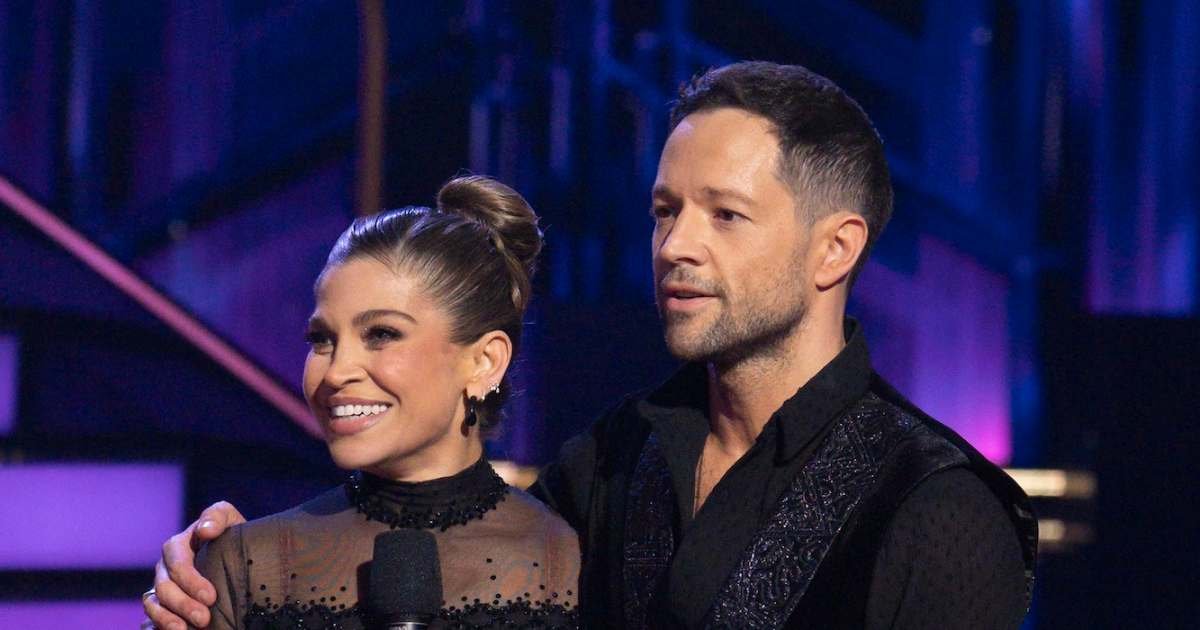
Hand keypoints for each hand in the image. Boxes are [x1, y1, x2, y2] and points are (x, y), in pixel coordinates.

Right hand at [141, 501, 245, 629]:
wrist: (236, 558)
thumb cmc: (233, 538)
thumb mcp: (230, 520)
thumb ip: (217, 516)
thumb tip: (205, 530)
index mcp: (178, 546)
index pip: (176, 561)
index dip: (190, 580)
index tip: (211, 597)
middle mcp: (165, 567)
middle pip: (164, 587)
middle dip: (183, 604)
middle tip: (204, 618)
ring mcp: (161, 587)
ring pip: (154, 604)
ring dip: (168, 619)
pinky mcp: (162, 606)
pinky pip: (150, 617)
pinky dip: (159, 625)